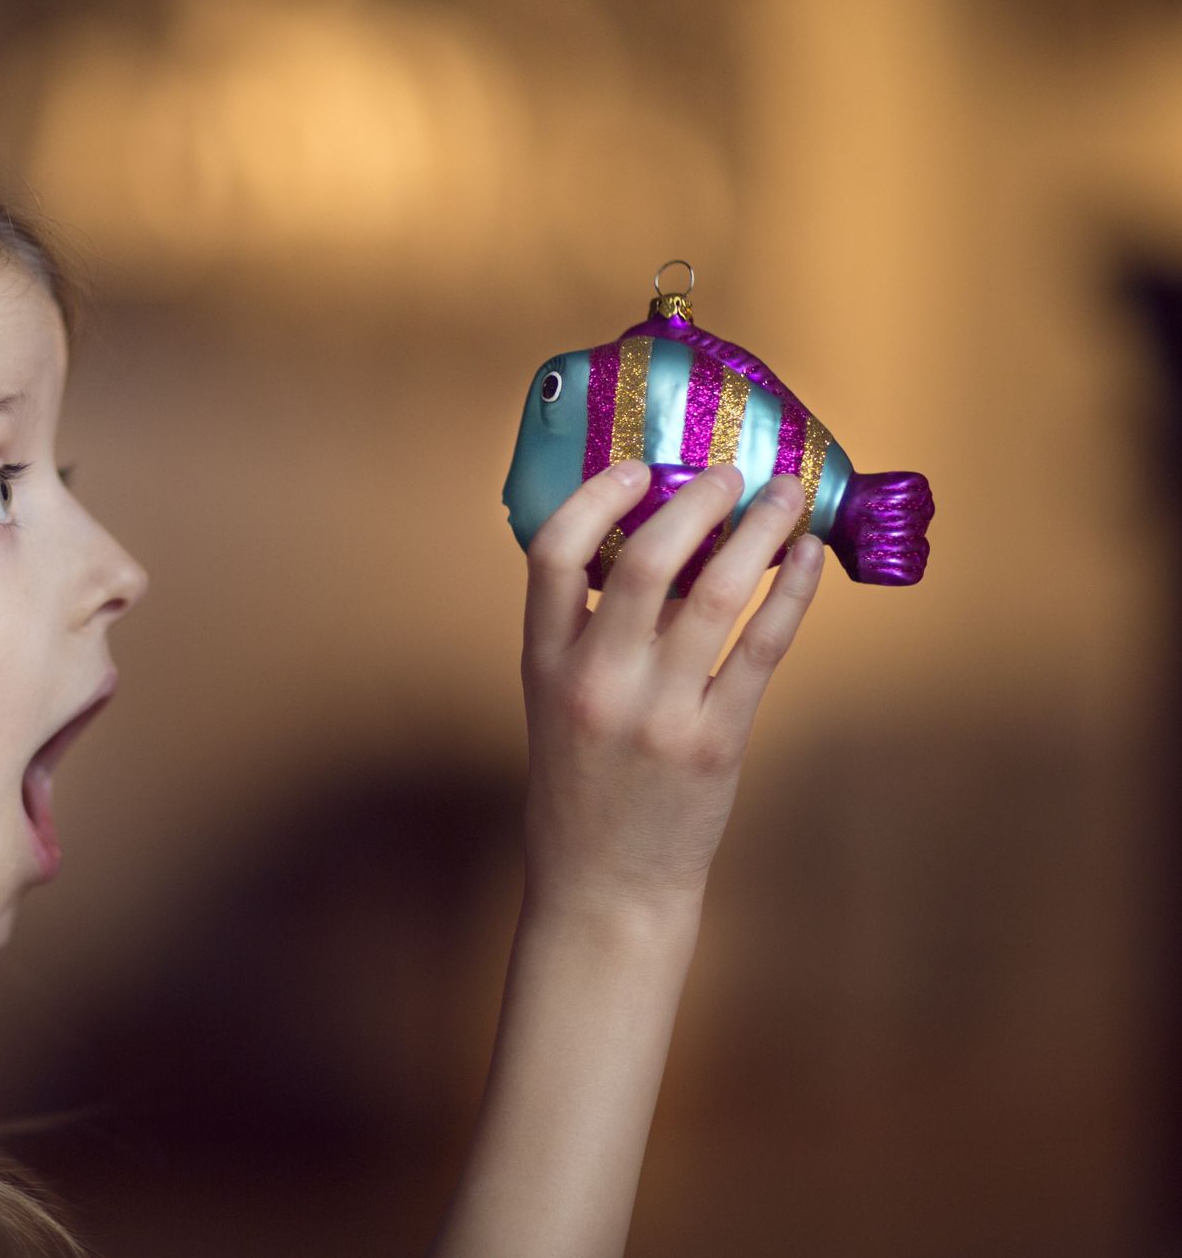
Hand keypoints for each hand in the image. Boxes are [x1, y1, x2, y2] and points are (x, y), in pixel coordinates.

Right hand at [518, 461, 824, 918]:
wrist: (605, 883)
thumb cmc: (585, 786)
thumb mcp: (557, 700)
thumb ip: (592, 632)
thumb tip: (662, 545)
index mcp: (544, 663)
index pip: (552, 555)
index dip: (595, 499)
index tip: (636, 468)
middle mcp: (596, 682)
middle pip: (645, 561)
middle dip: (696, 502)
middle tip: (730, 472)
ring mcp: (657, 713)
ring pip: (716, 595)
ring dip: (758, 532)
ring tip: (785, 497)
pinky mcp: (714, 741)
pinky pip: (764, 648)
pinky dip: (792, 593)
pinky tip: (807, 560)